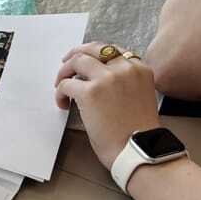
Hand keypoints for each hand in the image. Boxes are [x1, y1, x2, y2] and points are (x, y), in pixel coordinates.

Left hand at [54, 42, 164, 170]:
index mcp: (140, 69)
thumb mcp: (139, 96)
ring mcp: (107, 78)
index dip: (95, 55)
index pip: (113, 50)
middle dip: (76, 54)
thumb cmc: (138, 132)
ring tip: (60, 85)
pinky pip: (66, 84)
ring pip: (77, 61)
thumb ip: (124, 82)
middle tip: (66, 63)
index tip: (85, 61)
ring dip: (65, 72)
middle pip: (94, 49)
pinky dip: (60, 93)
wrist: (138, 150)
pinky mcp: (90, 92)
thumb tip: (95, 78)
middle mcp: (125, 69)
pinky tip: (63, 105)